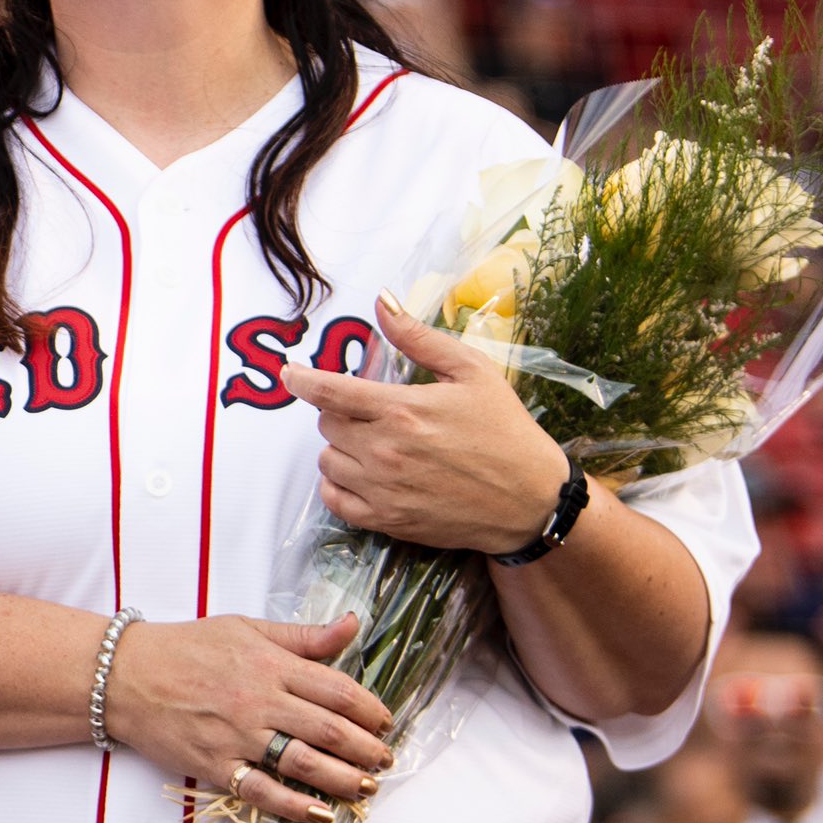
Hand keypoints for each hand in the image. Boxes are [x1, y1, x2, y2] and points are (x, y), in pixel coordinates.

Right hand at [102, 612, 391, 822]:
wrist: (126, 674)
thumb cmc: (187, 647)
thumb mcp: (245, 628)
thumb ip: (302, 636)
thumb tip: (351, 625)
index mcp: (269, 663)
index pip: (336, 689)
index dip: (370, 709)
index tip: (385, 720)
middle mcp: (259, 700)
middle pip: (329, 730)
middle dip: (367, 748)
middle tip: (384, 758)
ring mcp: (238, 735)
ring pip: (305, 763)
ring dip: (344, 778)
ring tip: (365, 785)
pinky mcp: (217, 765)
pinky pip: (264, 791)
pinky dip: (296, 806)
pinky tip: (322, 813)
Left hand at [283, 295, 567, 553]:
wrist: (532, 500)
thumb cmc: (505, 431)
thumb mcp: (472, 371)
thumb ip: (419, 337)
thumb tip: (382, 301)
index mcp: (402, 410)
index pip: (329, 391)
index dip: (301, 380)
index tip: (289, 373)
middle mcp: (385, 452)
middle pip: (327, 424)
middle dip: (340, 412)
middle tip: (372, 412)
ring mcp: (384, 490)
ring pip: (327, 461)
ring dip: (340, 447)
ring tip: (375, 443)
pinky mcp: (388, 521)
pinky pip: (335, 500)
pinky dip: (338, 485)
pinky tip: (362, 474)